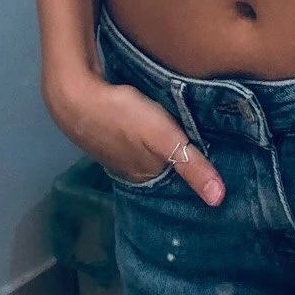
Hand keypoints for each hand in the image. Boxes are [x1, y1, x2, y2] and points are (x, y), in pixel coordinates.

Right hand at [46, 64, 225, 205]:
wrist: (73, 95)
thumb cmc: (122, 116)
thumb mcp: (164, 139)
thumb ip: (191, 164)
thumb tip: (219, 200)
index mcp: (144, 175)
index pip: (178, 180)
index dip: (197, 172)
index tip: (221, 166)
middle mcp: (129, 169)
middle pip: (163, 166)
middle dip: (182, 159)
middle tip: (214, 146)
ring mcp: (114, 151)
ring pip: (149, 151)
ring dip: (163, 146)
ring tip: (189, 135)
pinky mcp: (107, 132)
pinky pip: (135, 138)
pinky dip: (146, 134)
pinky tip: (153, 123)